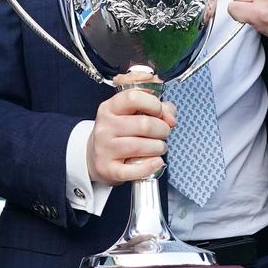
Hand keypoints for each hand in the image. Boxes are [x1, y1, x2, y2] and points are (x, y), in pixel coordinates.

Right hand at [86, 72, 177, 186]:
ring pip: (140, 147)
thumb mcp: (133, 114)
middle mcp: (105, 127)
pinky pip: (133, 170)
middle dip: (162, 129)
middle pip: (143, 124)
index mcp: (110, 108)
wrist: (96, 156)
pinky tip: (156, 162)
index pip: (133, 98)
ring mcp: (104, 148)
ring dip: (158, 147)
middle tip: (163, 133)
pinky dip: (150, 166)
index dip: (153, 104)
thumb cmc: (120, 133)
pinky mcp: (107, 169)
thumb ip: (158, 109)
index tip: (159, 112)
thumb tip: (171, 119)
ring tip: (159, 147)